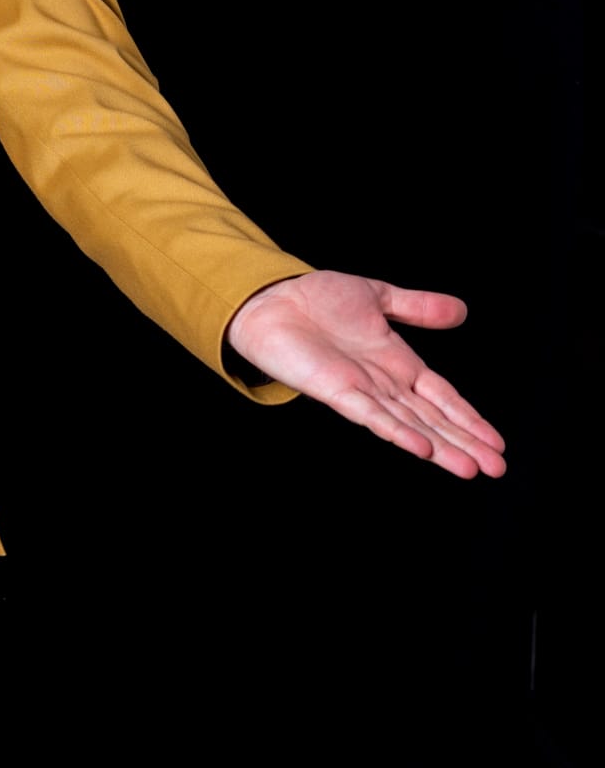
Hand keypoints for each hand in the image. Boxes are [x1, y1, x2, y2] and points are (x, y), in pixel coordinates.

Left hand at [225, 271, 505, 478]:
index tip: (497, 443)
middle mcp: (383, 383)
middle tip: (497, 469)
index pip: (442, 397)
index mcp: (398, 364)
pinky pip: (369, 414)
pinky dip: (396, 431)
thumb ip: (417, 308)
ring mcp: (360, 389)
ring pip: (409, 424)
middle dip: (465, 444)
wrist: (270, 299)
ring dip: (440, 447)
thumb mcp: (377, 297)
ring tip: (469, 470)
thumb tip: (461, 310)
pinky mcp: (334, 389)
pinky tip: (420, 449)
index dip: (469, 418)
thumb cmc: (318, 300)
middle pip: (432, 419)